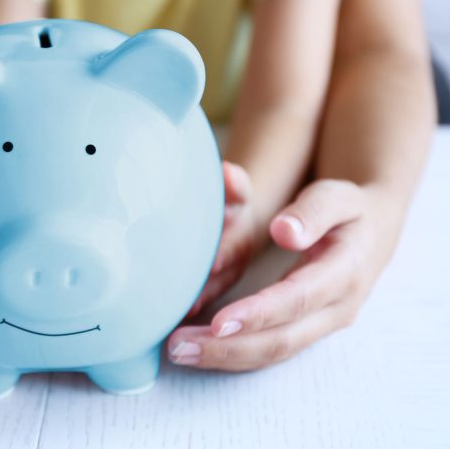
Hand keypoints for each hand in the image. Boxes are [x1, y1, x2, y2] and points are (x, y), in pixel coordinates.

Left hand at [168, 179, 395, 370]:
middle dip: (229, 347)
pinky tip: (200, 351)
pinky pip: (270, 352)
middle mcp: (338, 308)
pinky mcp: (307, 332)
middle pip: (282, 339)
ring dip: (226, 357)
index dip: (258, 313)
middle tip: (180, 347)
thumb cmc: (349, 210)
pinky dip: (233, 355)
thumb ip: (312, 211)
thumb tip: (284, 232)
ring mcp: (324, 326)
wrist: (373, 234)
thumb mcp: (338, 196)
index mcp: (346, 271)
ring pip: (273, 353)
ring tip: (180, 352)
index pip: (298, 299)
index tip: (218, 322)